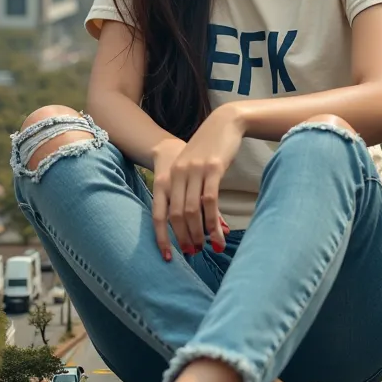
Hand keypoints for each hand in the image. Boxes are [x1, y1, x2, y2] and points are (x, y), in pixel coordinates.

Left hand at [152, 105, 243, 259]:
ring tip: (207, 247)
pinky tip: (218, 234)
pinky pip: (210, 201)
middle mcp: (177, 175)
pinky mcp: (212, 169)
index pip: (158, 214)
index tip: (168, 257)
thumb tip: (196, 222)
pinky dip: (213, 221)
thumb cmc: (207, 151)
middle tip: (194, 253)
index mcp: (167, 178)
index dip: (161, 238)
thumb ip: (189, 194)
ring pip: (192, 210)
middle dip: (184, 238)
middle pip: (175, 215)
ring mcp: (194, 171)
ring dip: (199, 233)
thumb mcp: (191, 171)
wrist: (223, 124)